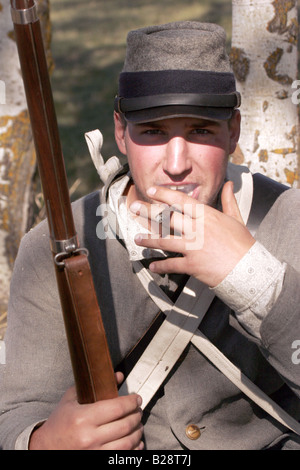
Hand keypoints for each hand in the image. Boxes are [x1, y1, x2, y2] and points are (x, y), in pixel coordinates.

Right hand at [29, 373, 143, 449]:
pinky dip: (134, 449)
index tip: (136, 398)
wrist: (44, 448)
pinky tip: (136, 442)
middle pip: (125, 425)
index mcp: (83, 418)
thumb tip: (119, 376)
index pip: (116, 408)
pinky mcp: (97, 462)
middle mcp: (90, 437)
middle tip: (138, 410)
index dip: (131, 402)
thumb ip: (94, 385)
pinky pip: (122, 457)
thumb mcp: (71, 400)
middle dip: (136, 416)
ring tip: (138, 425)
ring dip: (137, 432)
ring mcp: (94, 453)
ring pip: (127, 443)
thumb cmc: (59, 422)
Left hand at [130, 181, 254, 286]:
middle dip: (148, 211)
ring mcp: (194, 247)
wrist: (249, 269)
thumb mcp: (236, 219)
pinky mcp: (192, 265)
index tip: (151, 190)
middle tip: (133, 207)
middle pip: (168, 218)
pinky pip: (172, 265)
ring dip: (149, 240)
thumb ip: (229, 201)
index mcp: (207, 216)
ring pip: (165, 241)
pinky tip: (152, 266)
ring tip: (137, 239)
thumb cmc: (243, 244)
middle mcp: (198, 229)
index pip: (182, 201)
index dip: (164, 195)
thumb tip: (229, 183)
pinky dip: (161, 266)